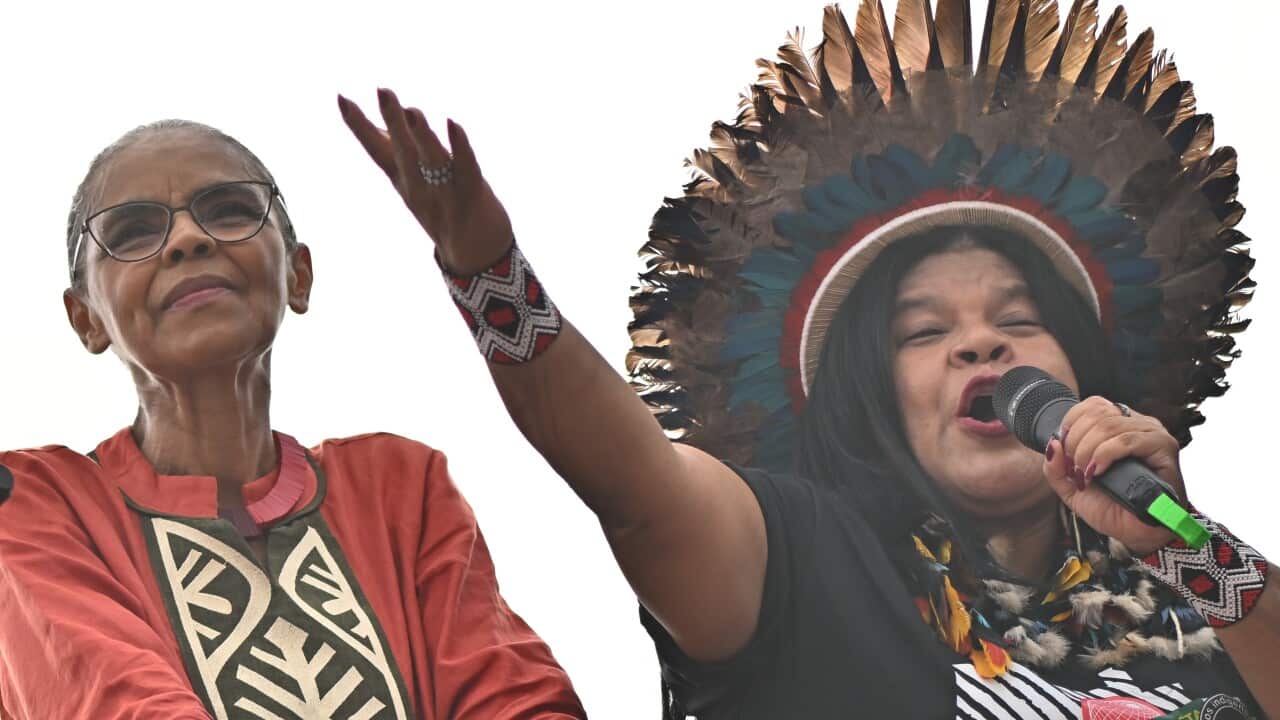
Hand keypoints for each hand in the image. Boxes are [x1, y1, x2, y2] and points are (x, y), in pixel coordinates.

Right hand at [338, 88, 512, 274]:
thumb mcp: (416, 181)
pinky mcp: (474, 194)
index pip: (376, 149)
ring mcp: (446, 190)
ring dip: (422, 134)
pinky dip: (460, 145)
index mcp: (403, 179)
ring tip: (412, 111)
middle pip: (403, 151)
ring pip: (431, 157)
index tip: (341, 97)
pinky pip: (466, 166)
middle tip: (382, 91)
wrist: (477, 255)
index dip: (359, 125)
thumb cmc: (445, 210)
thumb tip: (394, 118)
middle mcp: (420, 186)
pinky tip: (453, 123)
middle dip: (392, 121)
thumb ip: (404, 152)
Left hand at [1042, 396, 1186, 554]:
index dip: (1071, 424)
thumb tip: (1052, 443)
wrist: (1138, 532)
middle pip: (1096, 414)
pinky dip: (1105, 455)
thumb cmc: (1111, 506)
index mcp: (1117, 424)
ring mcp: (1151, 433)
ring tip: (1086, 475)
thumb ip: (1055, 467)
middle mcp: (1136, 423)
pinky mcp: (1163, 447)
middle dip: (1075, 443)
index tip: (1064, 451)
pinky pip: (1127, 440)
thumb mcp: (1071, 487)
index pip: (1092, 405)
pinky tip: (1098, 472)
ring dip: (1087, 451)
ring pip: (1108, 426)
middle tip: (1075, 469)